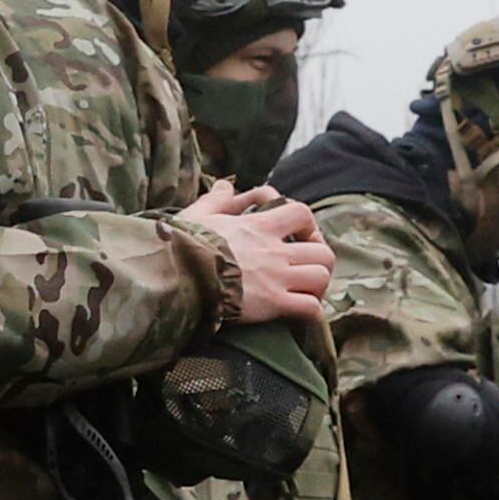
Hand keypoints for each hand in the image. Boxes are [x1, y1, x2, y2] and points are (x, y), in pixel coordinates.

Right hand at [181, 180, 330, 327]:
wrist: (176, 278)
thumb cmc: (183, 246)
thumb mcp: (197, 216)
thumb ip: (216, 200)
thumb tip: (224, 185)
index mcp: (259, 227)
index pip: (302, 214)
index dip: (308, 225)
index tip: (299, 236)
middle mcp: (274, 251)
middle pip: (322, 251)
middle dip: (319, 260)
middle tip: (306, 267)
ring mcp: (277, 278)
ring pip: (321, 278)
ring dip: (316, 286)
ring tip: (304, 291)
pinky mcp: (273, 305)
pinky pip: (309, 308)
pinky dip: (309, 312)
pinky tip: (298, 314)